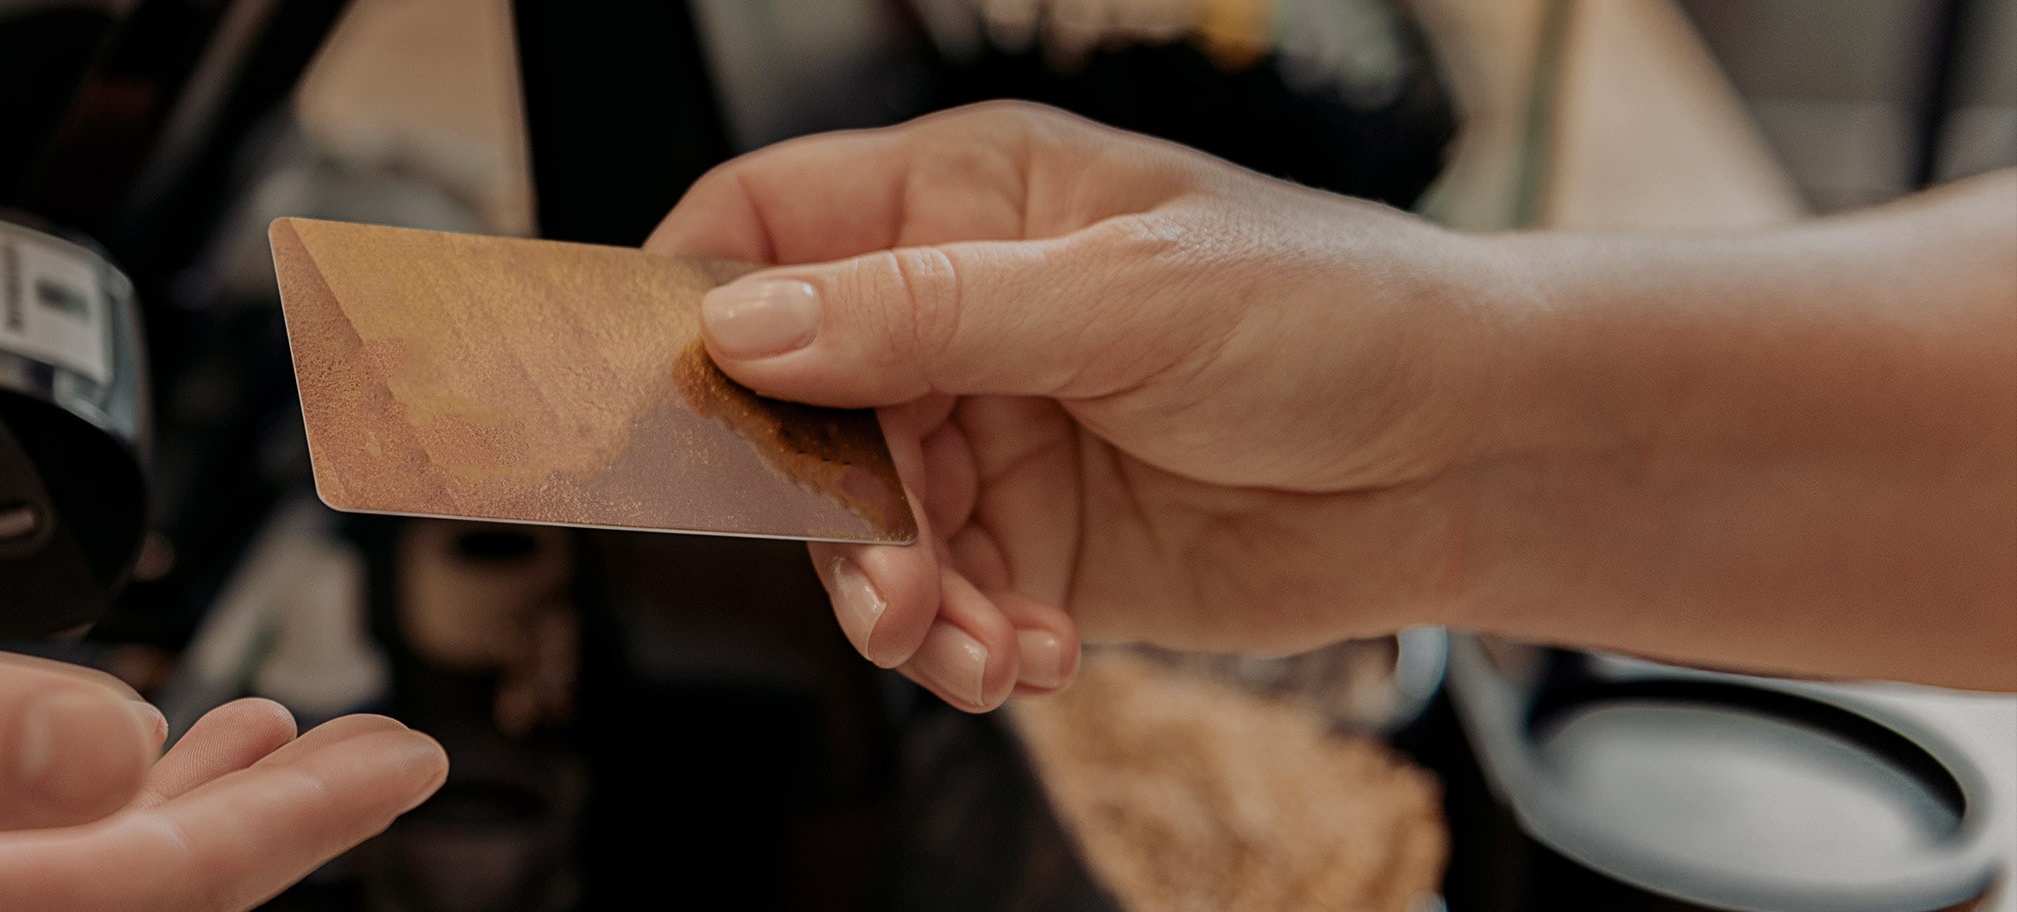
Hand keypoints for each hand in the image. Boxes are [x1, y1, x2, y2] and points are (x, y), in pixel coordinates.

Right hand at [649, 102, 1513, 708]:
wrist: (1476, 459)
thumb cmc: (1337, 315)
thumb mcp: (1122, 294)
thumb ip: (924, 313)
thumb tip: (743, 325)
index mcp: (962, 202)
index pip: (765, 224)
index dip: (694, 297)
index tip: (666, 395)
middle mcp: (954, 318)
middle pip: (791, 408)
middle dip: (819, 508)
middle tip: (883, 576)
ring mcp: (988, 438)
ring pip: (857, 529)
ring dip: (896, 601)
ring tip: (972, 641)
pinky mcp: (1030, 548)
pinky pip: (939, 606)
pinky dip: (963, 645)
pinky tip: (1030, 655)